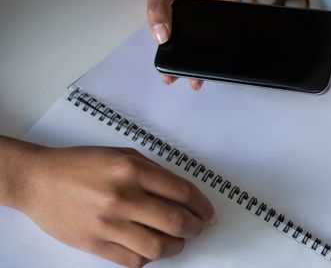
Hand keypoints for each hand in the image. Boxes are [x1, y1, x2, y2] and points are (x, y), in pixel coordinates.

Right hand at [18, 145, 215, 267]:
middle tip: (198, 228)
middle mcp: (123, 197)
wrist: (39, 181)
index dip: (202, 205)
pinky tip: (151, 249)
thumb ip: (153, 171)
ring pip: (157, 247)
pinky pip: (132, 260)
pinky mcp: (94, 244)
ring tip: (178, 242)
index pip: (182, 191)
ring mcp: (108, 224)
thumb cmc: (81, 165)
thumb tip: (182, 193)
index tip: (208, 213)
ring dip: (176, 247)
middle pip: (175, 222)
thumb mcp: (122, 155)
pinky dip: (148, 258)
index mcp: (132, 170)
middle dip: (195, 228)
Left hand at [140, 0, 239, 89]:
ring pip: (206, 40)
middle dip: (216, 54)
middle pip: (222, 30)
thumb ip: (158, 8)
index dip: (238, 27)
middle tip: (210, 73)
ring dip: (198, 60)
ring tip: (193, 80)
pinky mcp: (190, 24)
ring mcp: (201, 15)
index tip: (235, 48)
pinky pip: (190, 41)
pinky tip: (176, 71)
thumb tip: (162, 36)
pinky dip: (183, 56)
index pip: (233, 8)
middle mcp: (210, 3)